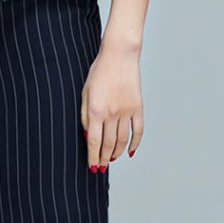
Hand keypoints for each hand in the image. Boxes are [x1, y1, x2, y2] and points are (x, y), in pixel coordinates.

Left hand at [81, 45, 142, 169]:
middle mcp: (112, 113)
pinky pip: (138, 131)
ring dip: (116, 153)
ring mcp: (127, 111)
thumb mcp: (85, 92)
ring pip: (122, 140)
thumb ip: (85, 115)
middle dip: (104, 158)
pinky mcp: (138, 107)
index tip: (93, 167)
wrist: (119, 55)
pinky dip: (135, 144)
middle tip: (102, 167)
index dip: (93, 157)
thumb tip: (88, 136)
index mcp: (96, 110)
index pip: (94, 142)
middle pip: (108, 144)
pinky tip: (129, 151)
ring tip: (112, 159)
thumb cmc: (99, 71)